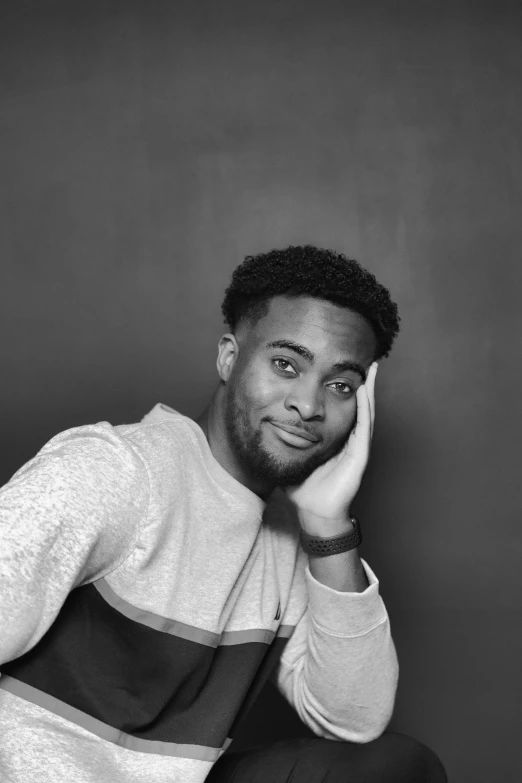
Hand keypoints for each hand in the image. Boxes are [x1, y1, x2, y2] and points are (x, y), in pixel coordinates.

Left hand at [285, 362, 376, 533]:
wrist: (313, 512)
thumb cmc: (303, 487)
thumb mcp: (290, 454)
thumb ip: (280, 438)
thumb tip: (261, 422)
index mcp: (335, 437)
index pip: (342, 406)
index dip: (345, 387)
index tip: (344, 365)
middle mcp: (348, 439)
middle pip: (358, 405)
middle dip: (362, 382)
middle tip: (366, 360)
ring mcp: (356, 447)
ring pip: (366, 412)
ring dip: (369, 390)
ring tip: (371, 368)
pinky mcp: (359, 456)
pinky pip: (363, 428)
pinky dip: (365, 409)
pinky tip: (364, 392)